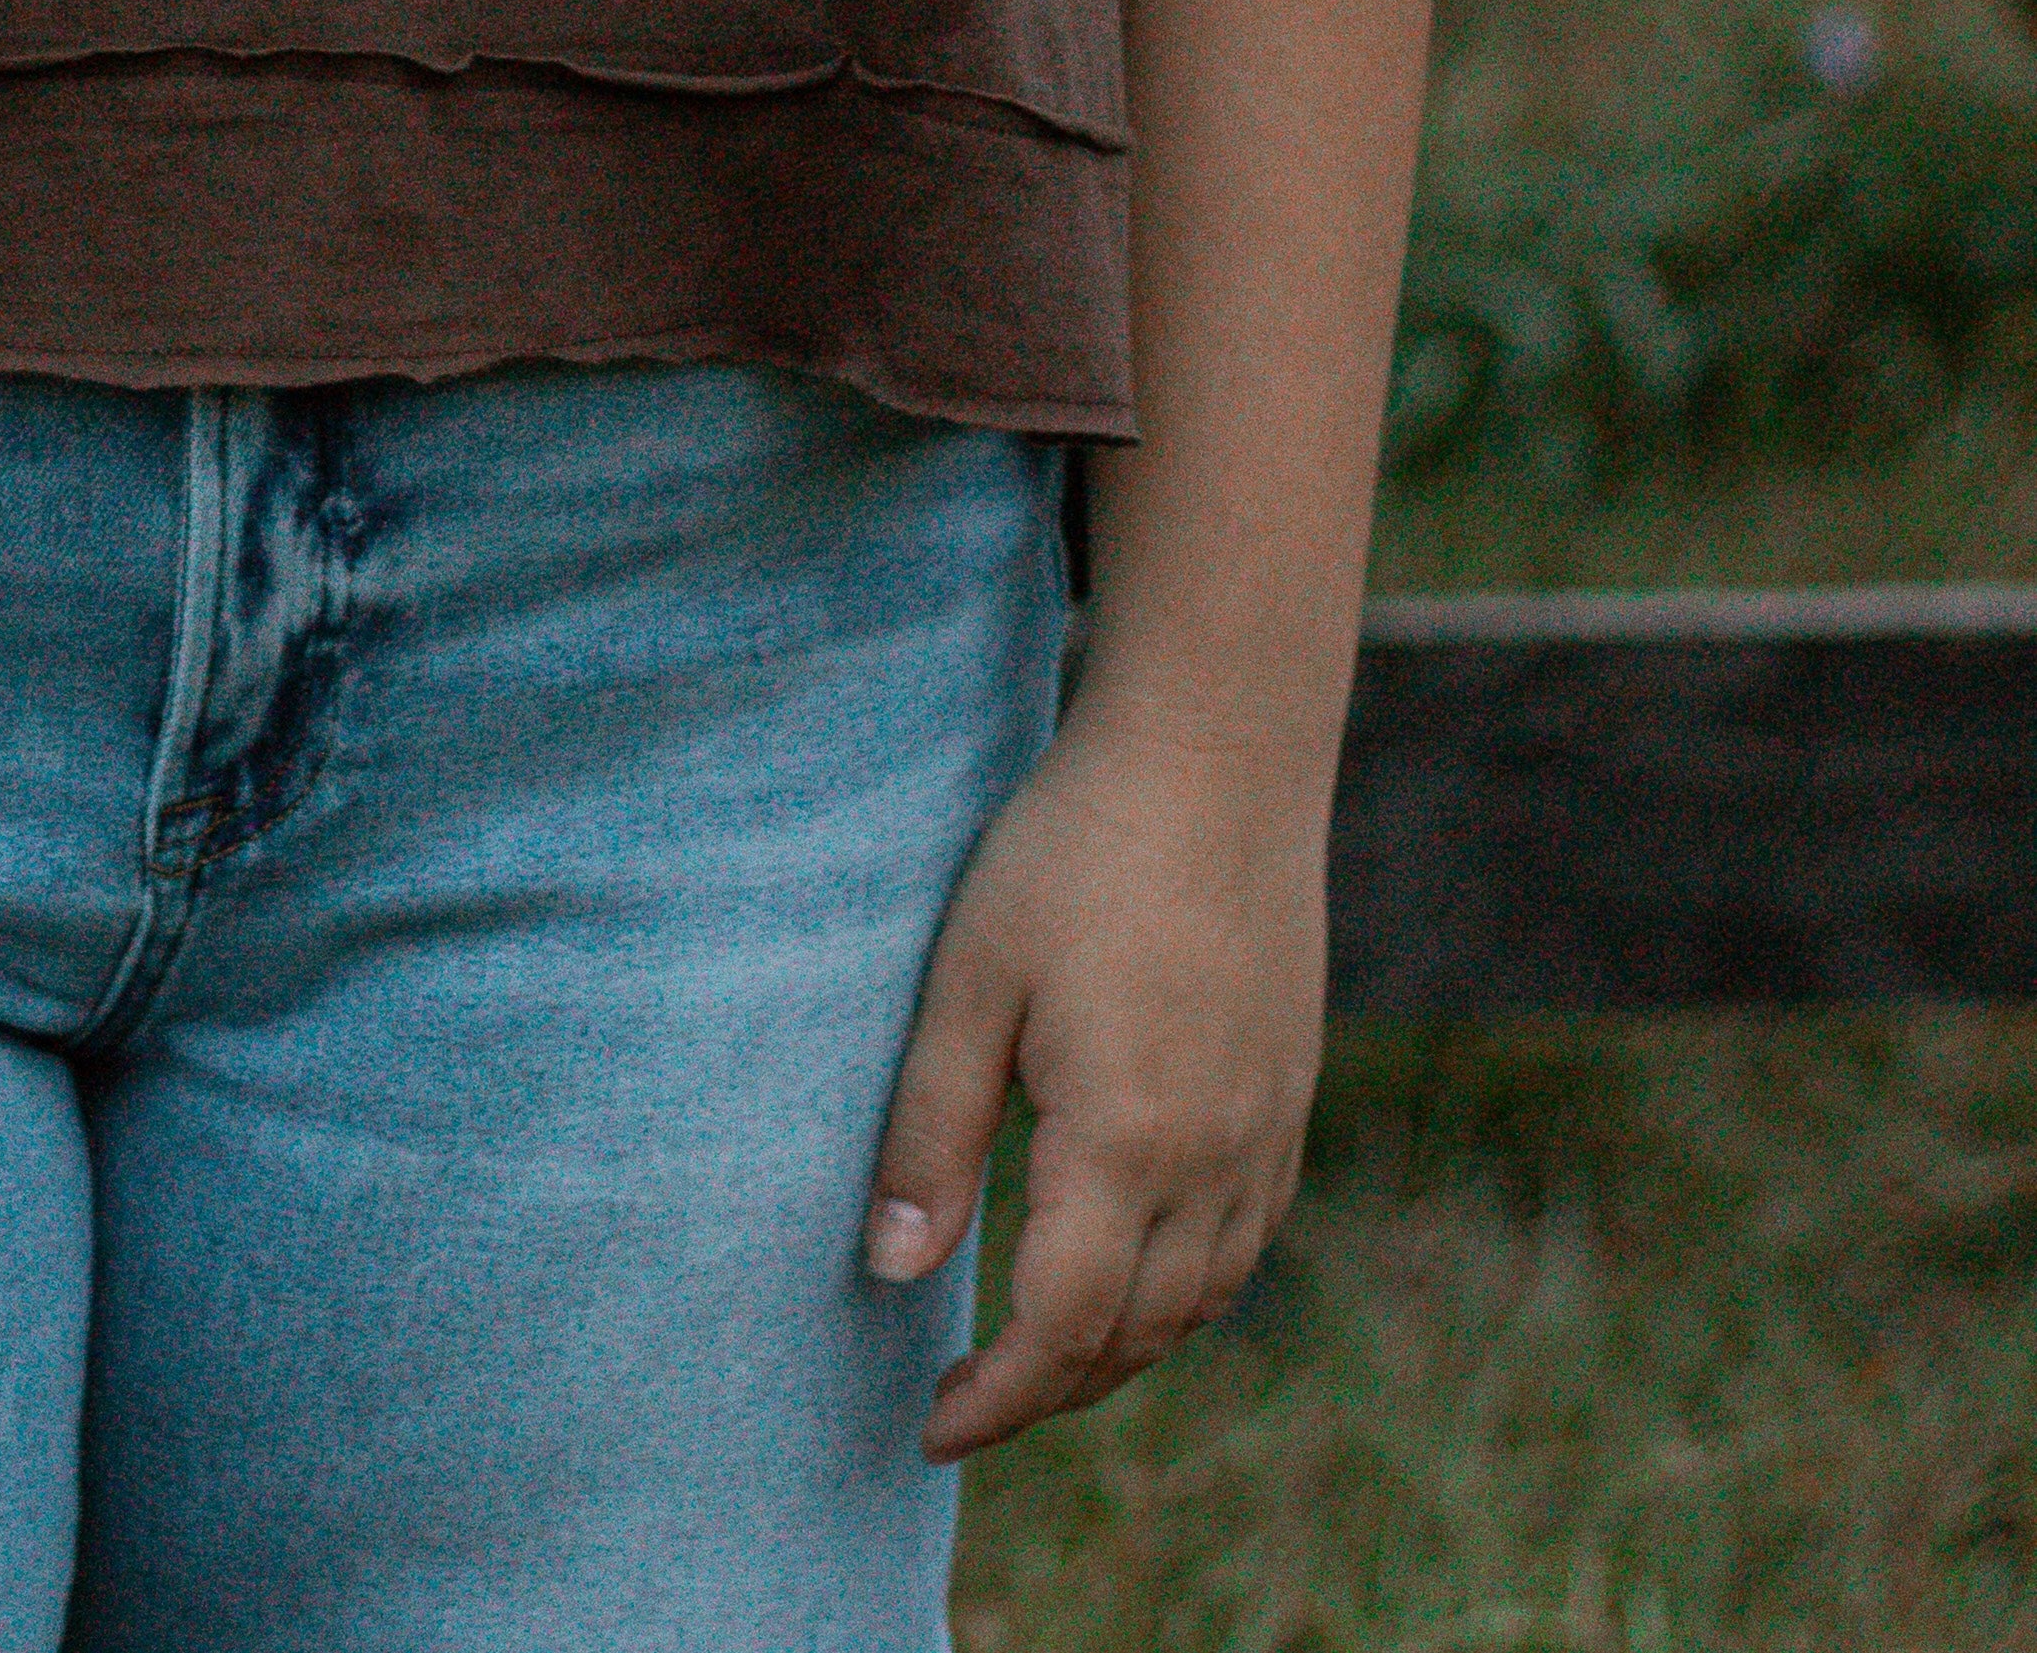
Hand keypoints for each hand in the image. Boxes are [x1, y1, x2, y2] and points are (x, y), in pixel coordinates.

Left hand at [861, 697, 1326, 1459]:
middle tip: (966, 1401)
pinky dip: (1184, 1290)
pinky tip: (1132, 1272)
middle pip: (1134, 1334)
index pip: (1060, 1328)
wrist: (1217, 754)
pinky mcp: (1291, 1096)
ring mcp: (1268, 1131)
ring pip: (1200, 1302)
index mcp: (1128, 1139)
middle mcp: (1216, 1157)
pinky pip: (1243, 1243)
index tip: (929, 1427)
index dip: (996, 1399)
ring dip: (1119, 1350)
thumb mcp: (970, 979)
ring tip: (1037, 1357)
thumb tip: (891, 1270)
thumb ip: (930, 1131)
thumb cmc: (1075, 850)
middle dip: (1049, 1390)